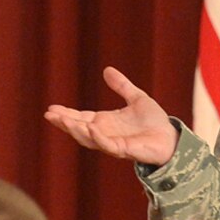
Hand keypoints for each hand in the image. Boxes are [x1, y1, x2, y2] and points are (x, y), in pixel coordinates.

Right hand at [44, 67, 178, 167]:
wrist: (171, 137)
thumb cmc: (155, 122)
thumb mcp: (136, 98)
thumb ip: (122, 86)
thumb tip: (107, 70)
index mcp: (106, 122)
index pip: (81, 118)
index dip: (66, 114)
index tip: (51, 109)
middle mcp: (106, 133)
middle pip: (80, 129)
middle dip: (64, 123)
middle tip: (49, 115)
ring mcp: (114, 143)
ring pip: (89, 139)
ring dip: (75, 130)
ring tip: (63, 121)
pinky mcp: (125, 150)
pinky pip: (109, 145)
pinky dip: (99, 137)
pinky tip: (90, 127)